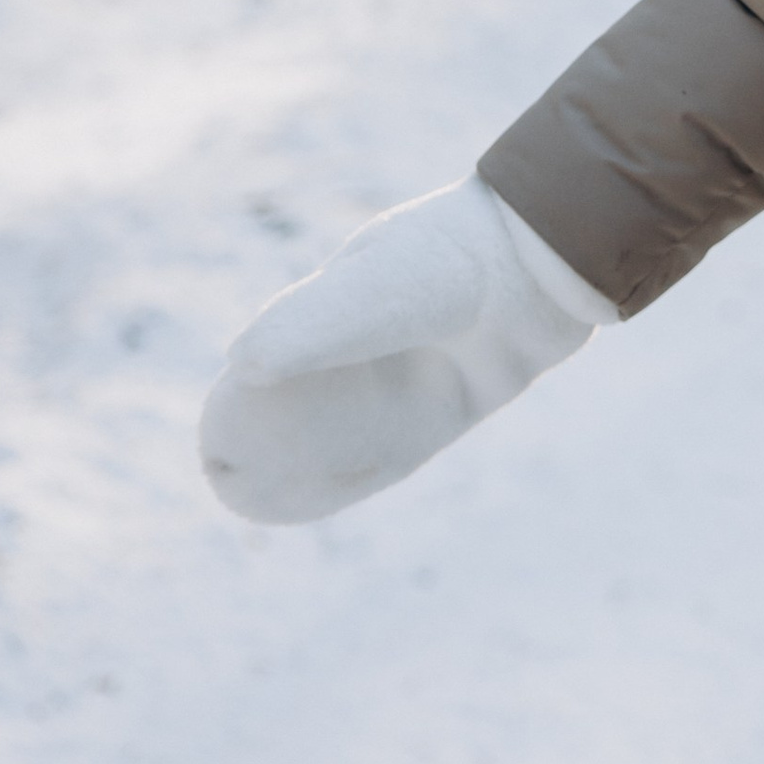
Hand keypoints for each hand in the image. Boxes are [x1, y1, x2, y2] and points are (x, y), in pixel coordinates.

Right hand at [200, 177, 615, 525]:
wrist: (545, 263)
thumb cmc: (452, 264)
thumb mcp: (375, 292)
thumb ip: (312, 325)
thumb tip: (242, 363)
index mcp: (343, 298)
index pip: (276, 354)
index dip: (244, 399)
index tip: (218, 440)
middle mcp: (375, 336)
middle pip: (308, 398)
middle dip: (271, 437)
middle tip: (231, 483)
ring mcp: (415, 370)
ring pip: (348, 430)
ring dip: (310, 463)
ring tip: (261, 500)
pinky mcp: (455, 401)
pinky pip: (397, 446)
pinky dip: (359, 472)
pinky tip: (325, 498)